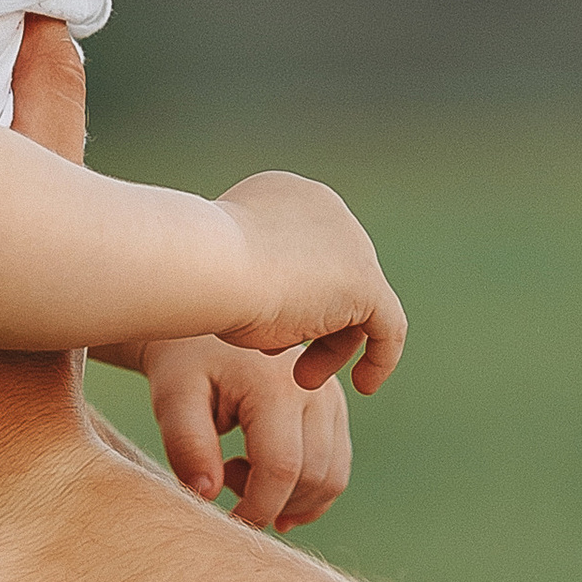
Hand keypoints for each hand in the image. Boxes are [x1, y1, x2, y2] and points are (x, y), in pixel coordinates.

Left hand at [136, 335, 352, 531]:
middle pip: (313, 478)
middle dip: (271, 502)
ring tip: (240, 471)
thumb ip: (186, 445)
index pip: (282, 469)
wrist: (205, 320)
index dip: (256, 509)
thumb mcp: (173, 398)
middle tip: (223, 480)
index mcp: (276, 385)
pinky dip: (307, 489)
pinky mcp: (335, 408)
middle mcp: (316, 390)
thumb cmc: (182, 363)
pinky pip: (337, 467)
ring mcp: (332, 398)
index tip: (225, 524)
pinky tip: (265, 481)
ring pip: (332, 478)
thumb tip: (205, 494)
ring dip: (291, 498)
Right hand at [208, 173, 405, 393]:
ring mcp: (349, 242)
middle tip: (275, 358)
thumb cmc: (194, 271)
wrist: (204, 265)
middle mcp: (325, 209)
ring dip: (332, 345)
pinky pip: (387, 325)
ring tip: (302, 380)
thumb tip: (251, 300)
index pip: (304, 252)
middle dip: (307, 322)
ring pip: (356, 304)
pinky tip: (364, 385)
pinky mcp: (365, 280)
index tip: (263, 333)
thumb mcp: (216, 267)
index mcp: (286, 195)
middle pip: (332, 277)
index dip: (287, 296)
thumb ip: (240, 274)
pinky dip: (379, 357)